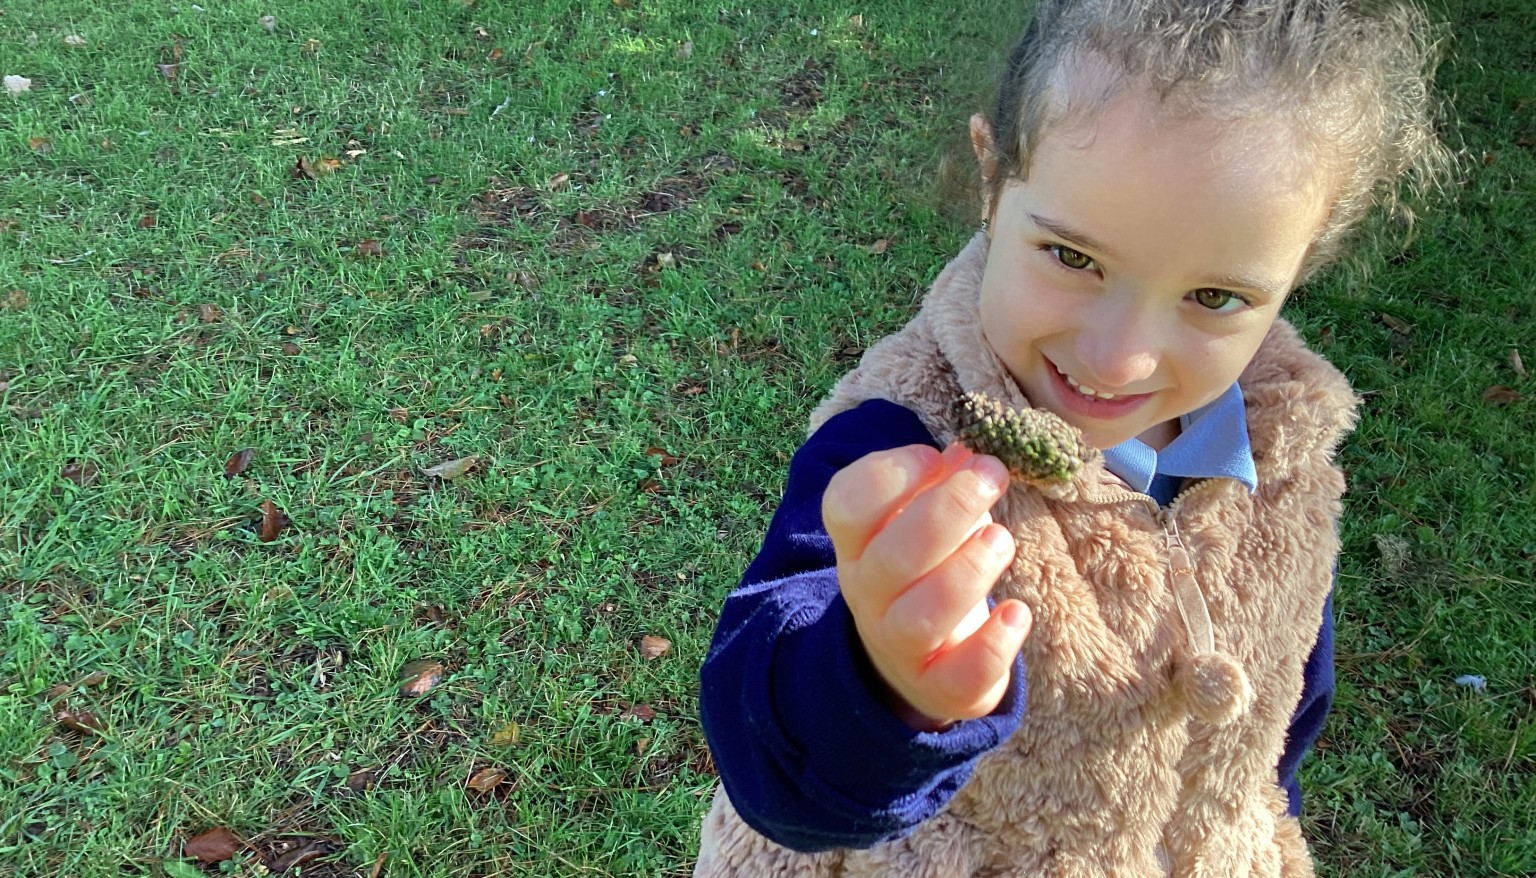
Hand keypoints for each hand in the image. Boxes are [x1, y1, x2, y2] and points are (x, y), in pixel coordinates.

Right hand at [823, 442, 1031, 729]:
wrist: (918, 659)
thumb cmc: (926, 568)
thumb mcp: (924, 520)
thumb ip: (944, 484)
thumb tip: (973, 454)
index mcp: (858, 544)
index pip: (846, 507)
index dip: (890, 476)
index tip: (936, 457)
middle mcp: (870, 594)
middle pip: (892, 557)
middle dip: (948, 510)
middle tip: (992, 476)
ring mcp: (900, 645)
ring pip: (921, 617)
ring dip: (967, 571)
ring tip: (1001, 540)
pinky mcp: (940, 686)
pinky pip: (958, 677)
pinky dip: (992, 644)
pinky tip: (1016, 613)